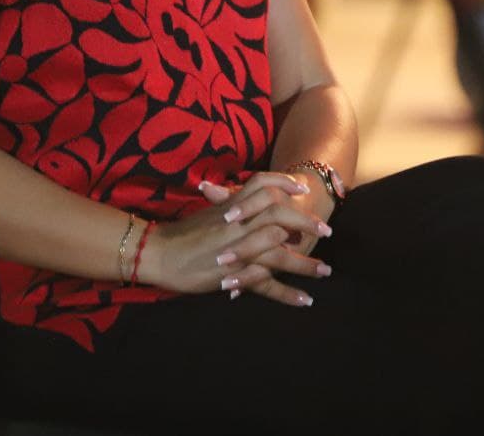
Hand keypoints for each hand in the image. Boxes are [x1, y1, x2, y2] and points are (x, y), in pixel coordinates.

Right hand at [141, 174, 330, 304]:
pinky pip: (265, 284)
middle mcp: (238, 226)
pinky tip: (305, 300)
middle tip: (327, 230)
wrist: (156, 252)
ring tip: (326, 271)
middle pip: (280, 217)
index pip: (262, 185)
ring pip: (278, 253)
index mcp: (232, 208)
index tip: (302, 188)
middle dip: (306, 222)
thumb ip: (227, 204)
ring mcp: (237, 250)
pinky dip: (286, 293)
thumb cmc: (181, 233)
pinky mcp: (233, 274)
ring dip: (305, 263)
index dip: (284, 184)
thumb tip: (237, 195)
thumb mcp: (208, 213)